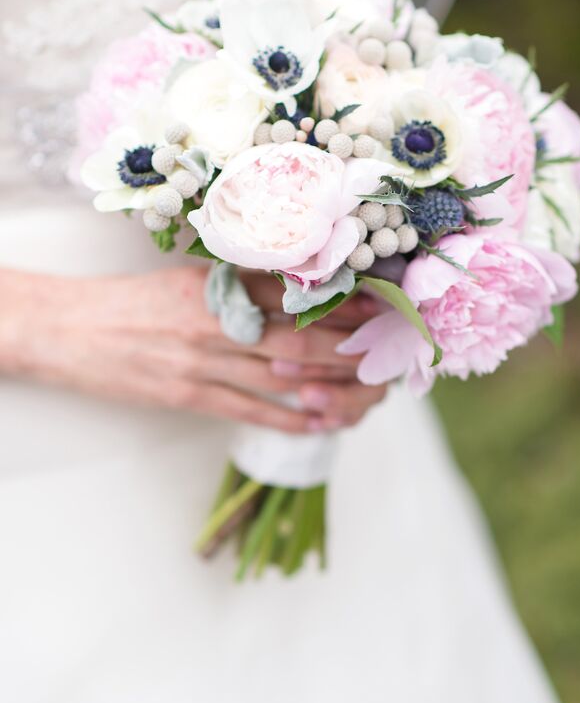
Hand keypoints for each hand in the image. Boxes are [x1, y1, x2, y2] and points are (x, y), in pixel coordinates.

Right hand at [0, 267, 385, 432]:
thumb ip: (238, 283)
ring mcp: (203, 360)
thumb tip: (297, 286)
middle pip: (300, 334)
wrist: (70, 331)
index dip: (342, 298)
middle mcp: (216, 319)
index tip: (380, 302)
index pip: (293, 291)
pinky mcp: (189, 395)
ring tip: (368, 390)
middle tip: (388, 349)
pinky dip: (289, 418)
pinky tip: (320, 422)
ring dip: (331, 384)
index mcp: (217, 284)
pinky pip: (250, 410)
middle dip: (351, 344)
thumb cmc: (132, 303)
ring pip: (283, 375)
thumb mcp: (186, 280)